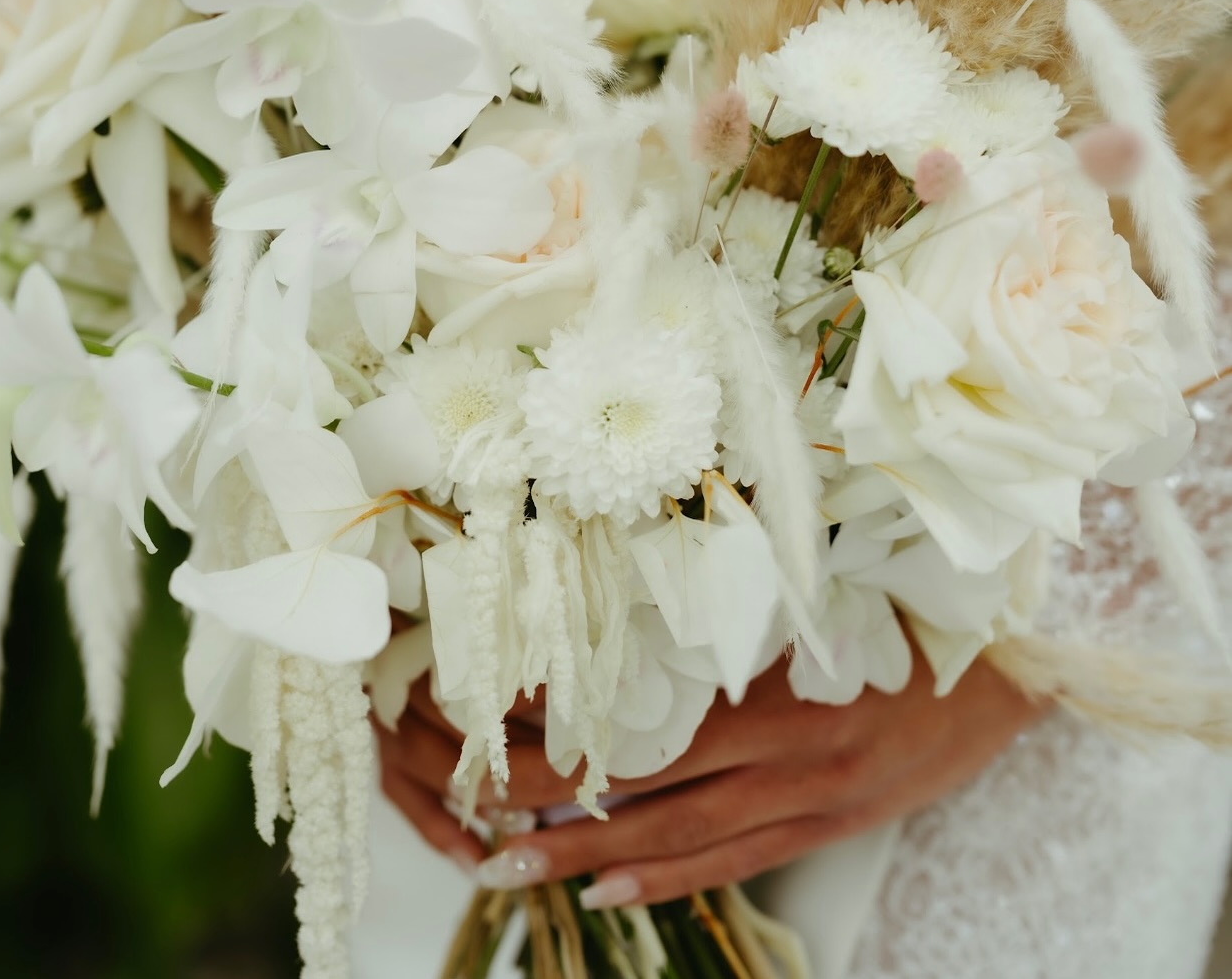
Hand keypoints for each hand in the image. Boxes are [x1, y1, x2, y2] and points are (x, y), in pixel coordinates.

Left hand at [376, 649, 1042, 903]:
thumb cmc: (912, 611)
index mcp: (777, 696)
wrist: (1016, 663)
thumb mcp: (824, 601)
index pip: (648, 726)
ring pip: (682, 841)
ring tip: (514, 870)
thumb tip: (634, 606)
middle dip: (557, 813)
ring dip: (593, 860)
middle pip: (649, 794)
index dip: (571, 735)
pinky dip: (669, 880)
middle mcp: (786, 759)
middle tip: (475, 824)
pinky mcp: (831, 822)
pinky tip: (611, 890)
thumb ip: (737, 612)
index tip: (494, 726)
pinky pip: (737, 860)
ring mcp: (809, 800)